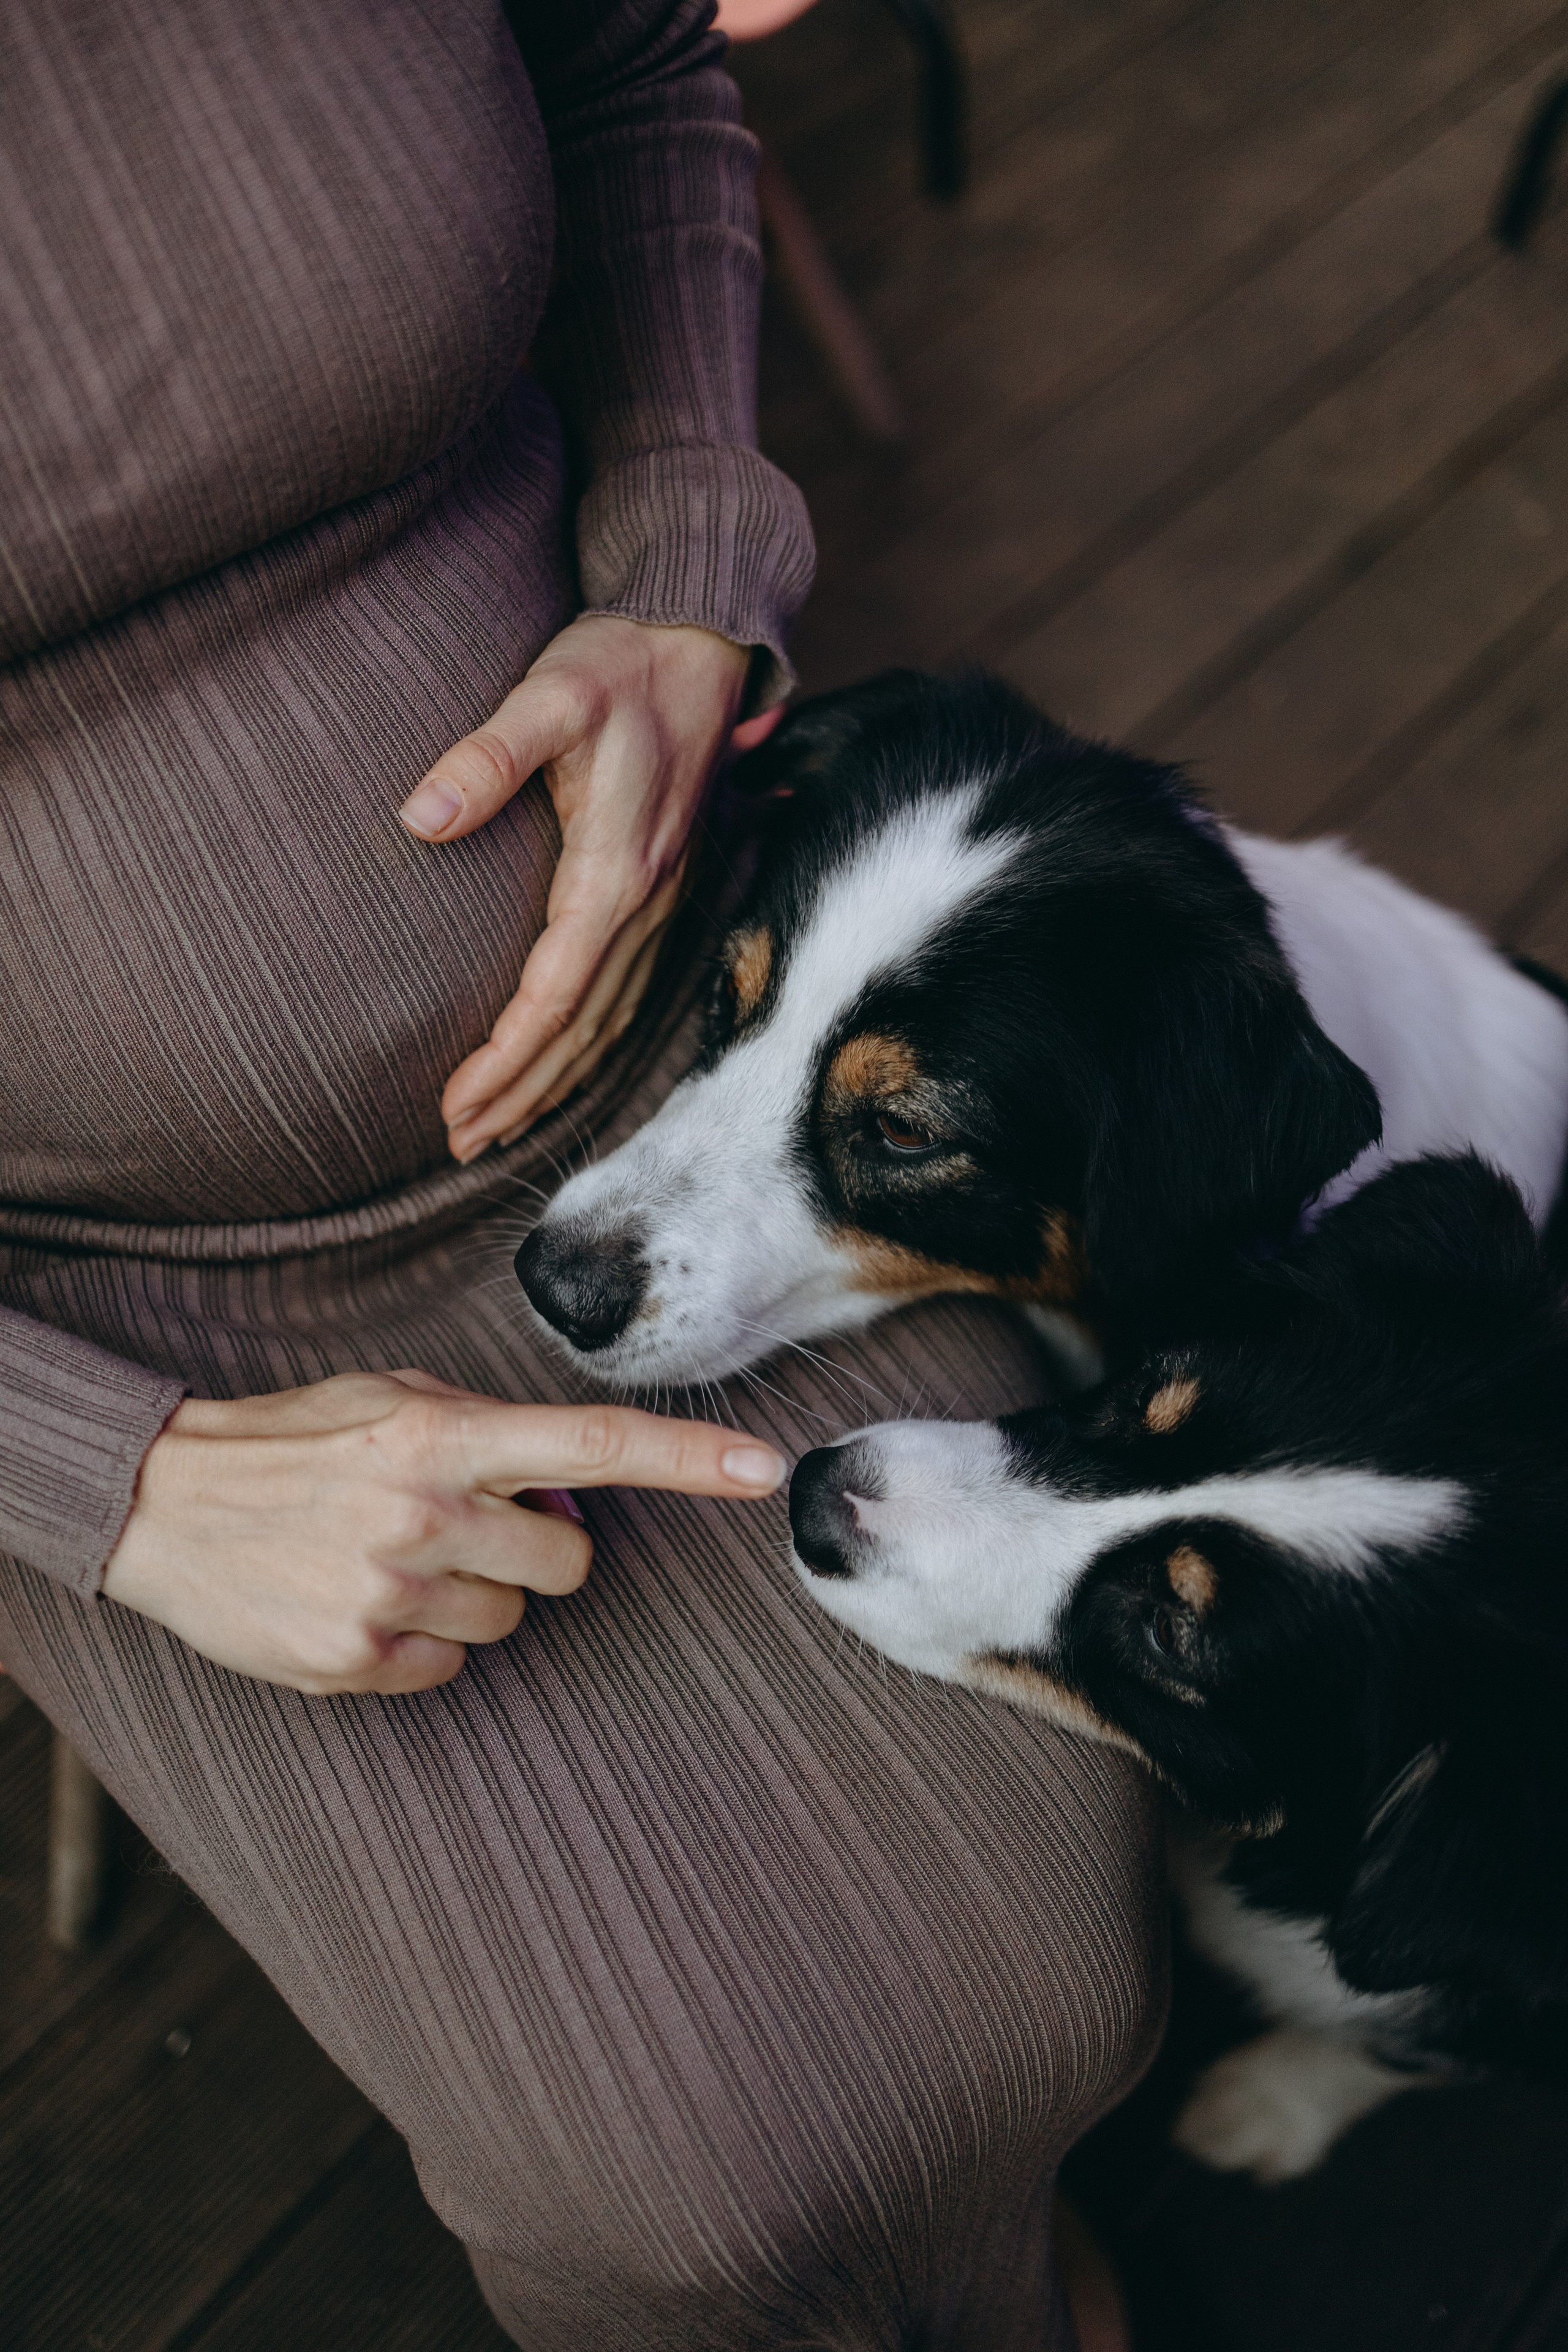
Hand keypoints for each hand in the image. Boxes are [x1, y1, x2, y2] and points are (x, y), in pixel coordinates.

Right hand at [102, 1371, 784, 1694]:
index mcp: (441, 1437)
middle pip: (570, 1563)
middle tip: (462, 1524)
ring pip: (511, 1620)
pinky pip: (449, 1667)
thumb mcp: (390, 1401)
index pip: (596, 1445)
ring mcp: (391, 1595)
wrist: (160, 1502)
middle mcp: (426, 1515)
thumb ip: (487, 1432)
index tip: (767, 1468)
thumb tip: (567, 1491)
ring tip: (391, 1557)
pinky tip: (362, 1599)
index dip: (691, 1459)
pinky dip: (419, 1642)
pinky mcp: (355, 1661)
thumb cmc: (294, 1443)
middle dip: (536, 1547)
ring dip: (471, 1595)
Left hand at [398, 615, 751, 1161]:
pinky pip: (625, 997)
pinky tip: (561, 1070)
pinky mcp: (661, 900)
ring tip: (499, 1130)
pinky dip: (588, 1047)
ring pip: (606, 1024)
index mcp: (615, 872)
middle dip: (521, 1095)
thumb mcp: (551, 691)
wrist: (703, 647)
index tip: (453, 1105)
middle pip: (579, 1031)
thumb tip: (420, 815)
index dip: (502, 1060)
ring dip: (554, 1084)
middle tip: (461, 1144)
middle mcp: (645, 906)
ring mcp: (660, 908)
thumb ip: (487, 752)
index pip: (552, 994)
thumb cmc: (622, 664)